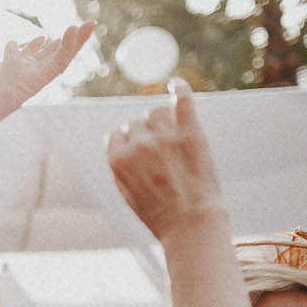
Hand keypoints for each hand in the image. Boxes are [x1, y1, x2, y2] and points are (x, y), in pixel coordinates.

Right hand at [0, 23, 94, 138]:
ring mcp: (19, 73)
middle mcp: (31, 77)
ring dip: (59, 41)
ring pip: (44, 54)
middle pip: (59, 56)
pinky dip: (33, 44)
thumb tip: (16, 45)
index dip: (69, 45)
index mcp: (34, 83)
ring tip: (72, 28)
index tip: (73, 27)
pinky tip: (40, 37)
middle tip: (90, 23)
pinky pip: (24, 54)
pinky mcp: (5, 70)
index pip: (59, 61)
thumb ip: (10, 67)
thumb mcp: (0, 89)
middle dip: (75, 40)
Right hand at [106, 79, 223, 240]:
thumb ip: (119, 168)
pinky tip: (175, 83)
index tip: (137, 151)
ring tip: (171, 132)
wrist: (190, 223)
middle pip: (136, 122)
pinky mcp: (191, 133)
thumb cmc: (158, 215)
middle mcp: (139, 144)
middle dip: (144, 133)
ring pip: (157, 111)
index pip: (115, 135)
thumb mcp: (125, 195)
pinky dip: (179, 88)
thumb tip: (117, 146)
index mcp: (118, 160)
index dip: (126, 142)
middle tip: (159, 151)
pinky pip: (182, 100)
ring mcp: (165, 136)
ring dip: (161, 119)